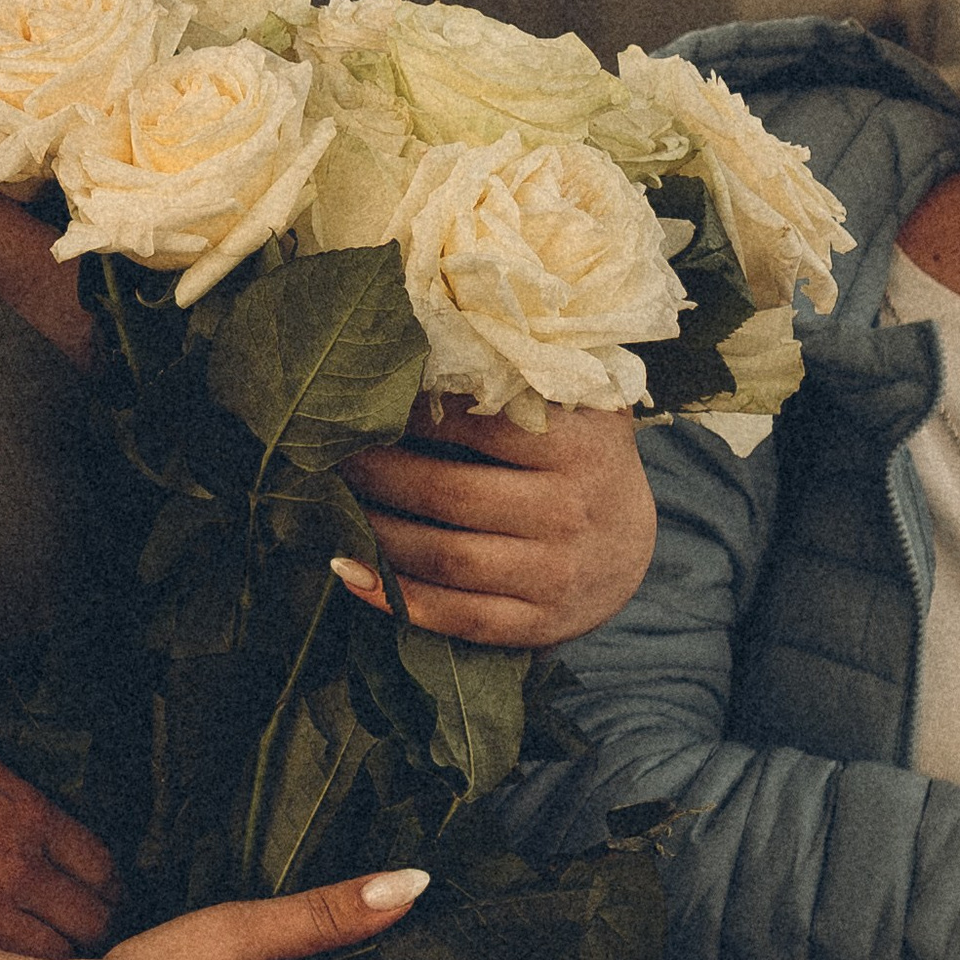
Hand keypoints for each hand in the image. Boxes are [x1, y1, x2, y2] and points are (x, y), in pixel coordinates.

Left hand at [337, 399, 654, 645]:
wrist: (633, 547)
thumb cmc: (578, 459)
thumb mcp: (571, 407)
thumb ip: (515, 375)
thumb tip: (424, 335)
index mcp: (578, 445)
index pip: (475, 425)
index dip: (406, 415)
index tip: (359, 402)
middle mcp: (570, 512)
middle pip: (448, 495)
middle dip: (375, 474)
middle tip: (325, 453)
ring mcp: (555, 574)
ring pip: (445, 559)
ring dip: (375, 533)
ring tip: (329, 505)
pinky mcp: (538, 624)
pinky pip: (458, 617)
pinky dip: (397, 599)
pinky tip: (349, 572)